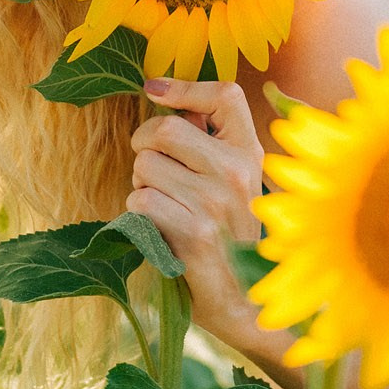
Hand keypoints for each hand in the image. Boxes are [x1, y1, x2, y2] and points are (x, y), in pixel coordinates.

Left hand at [129, 77, 267, 342]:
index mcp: (250, 153)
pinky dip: (138, 215)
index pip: (224, 95)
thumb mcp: (233, 184)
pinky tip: (160, 229)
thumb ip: (206, 144)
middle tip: (152, 171)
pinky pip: (140, 202)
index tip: (153, 91)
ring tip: (164, 206)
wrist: (246, 301)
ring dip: (140, 186)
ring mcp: (216, 202)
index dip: (182, 87)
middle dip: (144, 147)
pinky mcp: (194, 233)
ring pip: (145, 167)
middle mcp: (237, 172)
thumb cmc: (228, 237)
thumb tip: (161, 96)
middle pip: (165, 128)